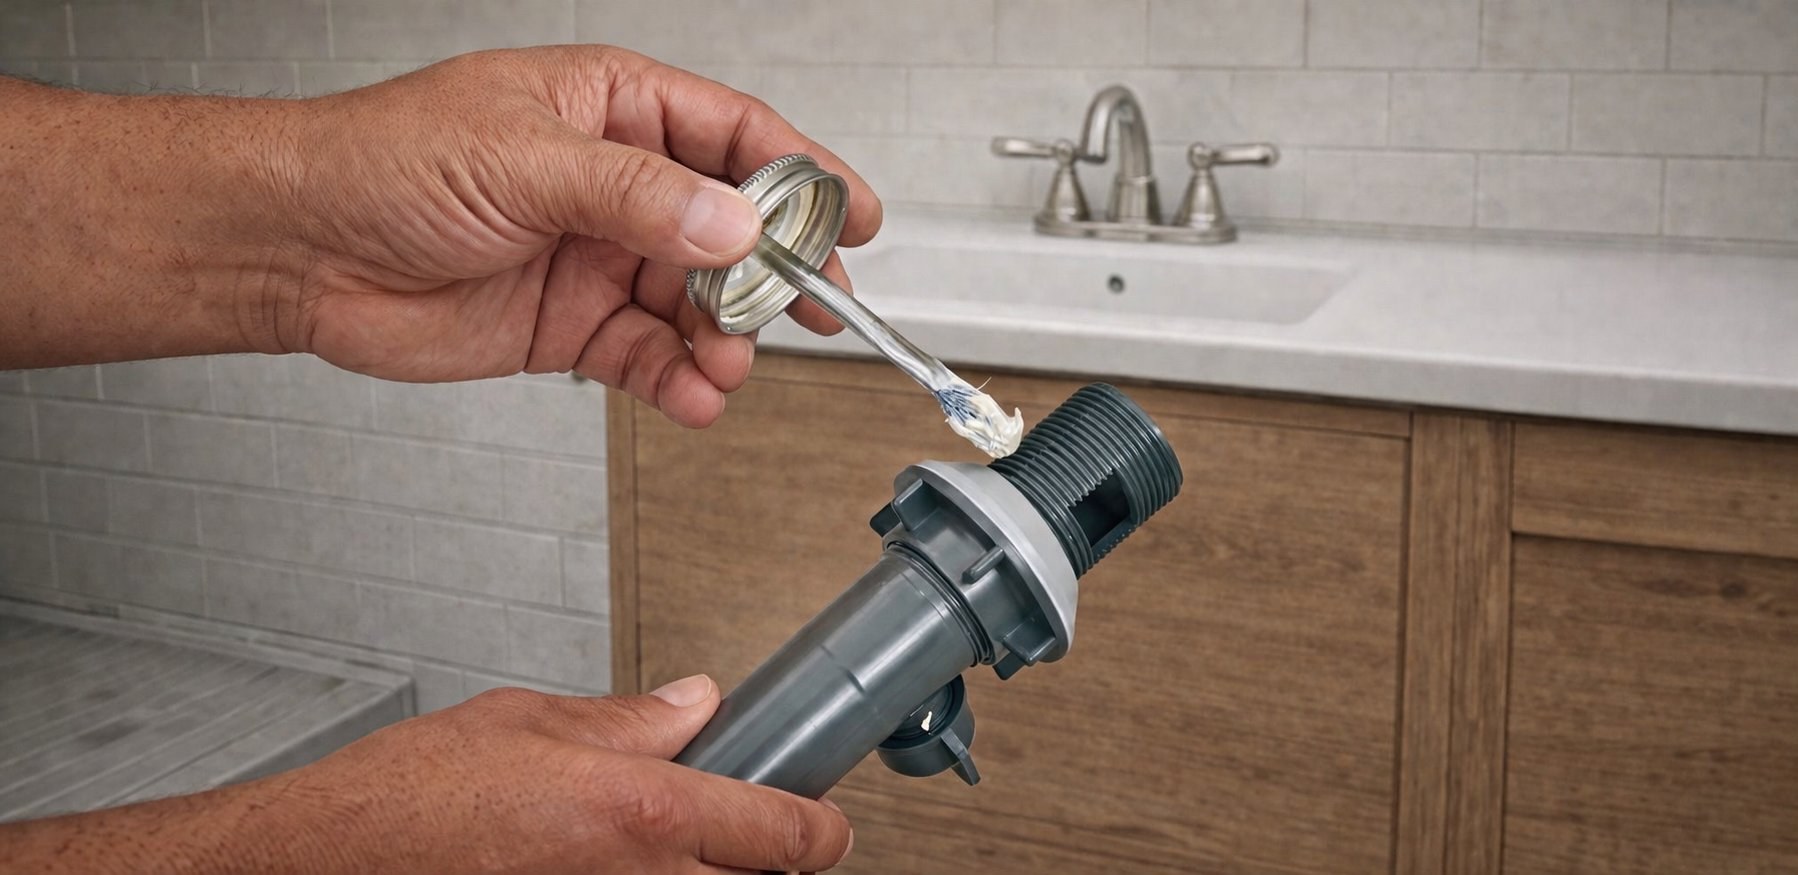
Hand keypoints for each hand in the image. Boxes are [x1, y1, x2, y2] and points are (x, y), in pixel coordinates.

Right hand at [0, 675, 853, 873]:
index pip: (783, 836)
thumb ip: (627, 719)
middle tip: (733, 824)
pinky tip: (599, 862)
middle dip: (757, 859)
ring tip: (646, 842)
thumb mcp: (524, 721)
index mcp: (636, 813)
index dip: (820, 830)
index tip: (825, 823)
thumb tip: (696, 704)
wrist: (317, 865)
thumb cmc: (401, 800)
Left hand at [273, 46, 881, 426]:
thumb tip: (731, 224)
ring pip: (695, 302)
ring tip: (728, 364)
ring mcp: (596, 256)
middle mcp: (615, 184)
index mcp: (611, 109)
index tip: (853, 217)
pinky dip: (678, 381)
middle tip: (814, 308)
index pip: (733, 135)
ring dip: (723, 339)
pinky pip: (648, 356)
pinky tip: (694, 396)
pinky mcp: (571, 326)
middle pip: (729, 228)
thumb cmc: (383, 164)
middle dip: (774, 273)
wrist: (299, 249)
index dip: (802, 176)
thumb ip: (637, 197)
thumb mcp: (524, 161)